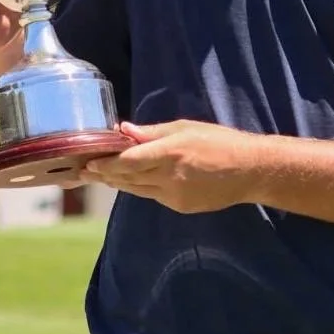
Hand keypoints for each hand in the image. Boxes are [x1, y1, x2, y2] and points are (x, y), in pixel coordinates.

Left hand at [82, 119, 265, 214]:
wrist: (249, 171)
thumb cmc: (220, 142)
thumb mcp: (185, 128)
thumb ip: (152, 132)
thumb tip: (123, 130)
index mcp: (171, 152)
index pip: (128, 161)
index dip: (105, 164)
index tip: (88, 162)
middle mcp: (169, 176)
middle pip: (128, 178)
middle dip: (105, 174)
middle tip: (84, 170)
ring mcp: (174, 195)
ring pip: (137, 189)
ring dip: (118, 182)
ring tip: (101, 176)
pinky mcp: (180, 206)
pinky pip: (153, 196)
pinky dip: (140, 187)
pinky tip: (130, 181)